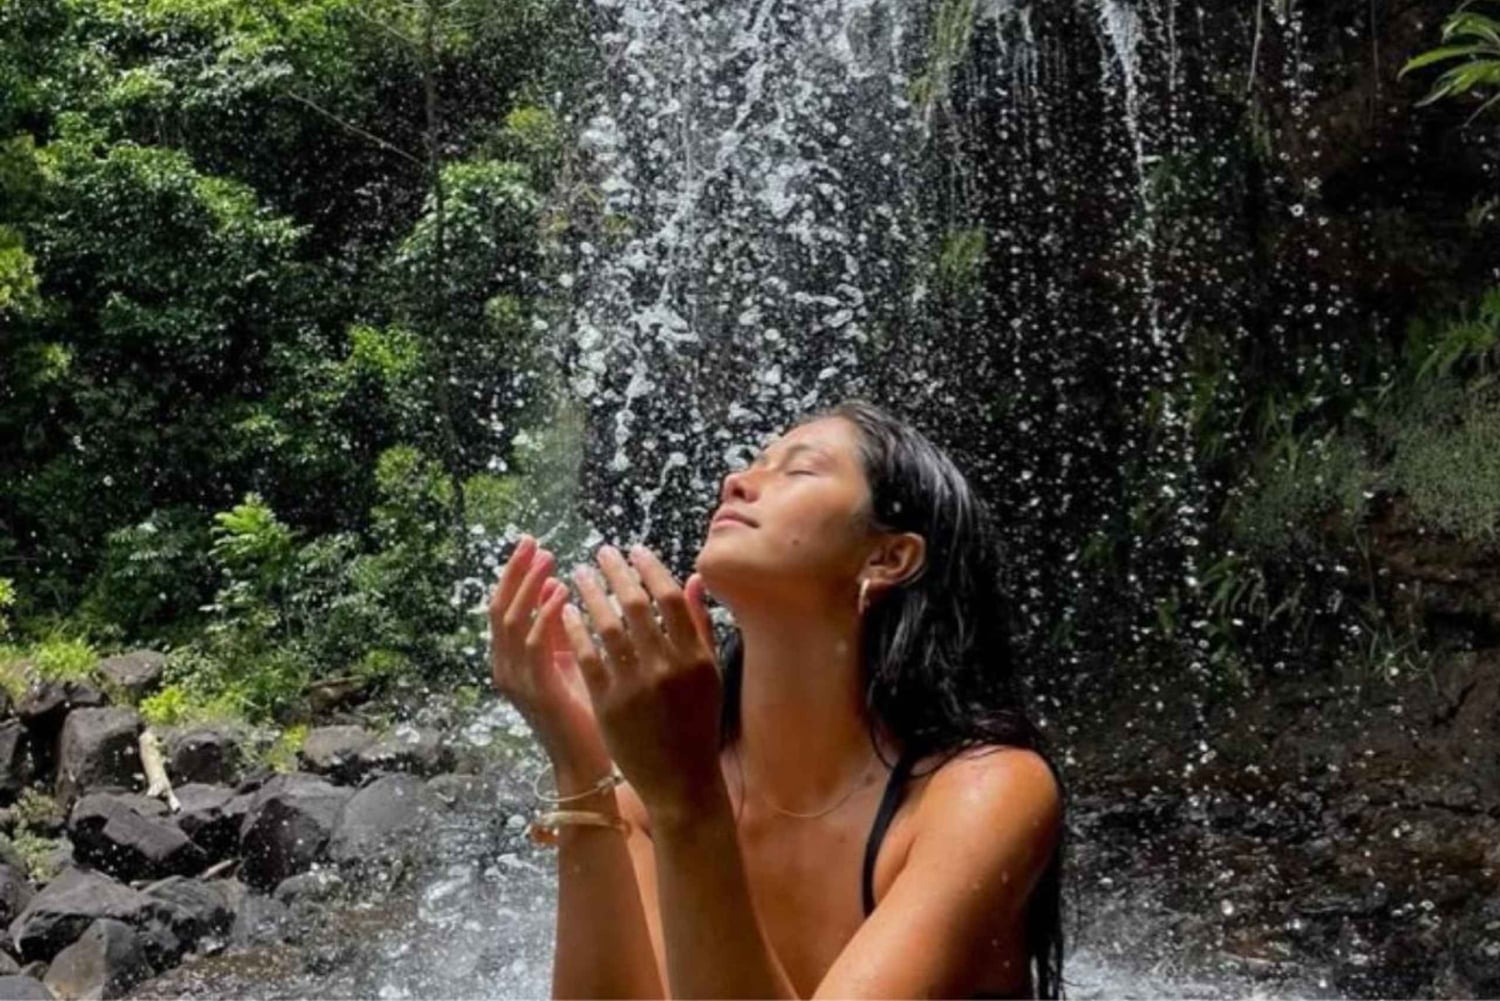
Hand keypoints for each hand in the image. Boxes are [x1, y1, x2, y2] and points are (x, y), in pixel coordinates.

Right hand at [488, 534, 609, 774]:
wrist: (588, 764)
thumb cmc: (586, 712)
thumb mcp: (570, 661)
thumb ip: (561, 628)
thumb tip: (559, 583)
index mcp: (512, 660)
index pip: (503, 607)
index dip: (515, 574)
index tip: (533, 544)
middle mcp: (505, 669)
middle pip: (499, 608)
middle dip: (516, 572)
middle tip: (533, 542)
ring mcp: (516, 681)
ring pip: (511, 621)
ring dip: (529, 586)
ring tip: (549, 558)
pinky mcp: (536, 691)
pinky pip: (533, 645)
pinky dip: (545, 614)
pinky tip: (562, 593)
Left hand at [560, 544, 724, 816]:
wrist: (681, 781)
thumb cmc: (697, 724)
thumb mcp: (708, 675)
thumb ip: (701, 626)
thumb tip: (693, 578)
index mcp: (695, 657)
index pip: (670, 598)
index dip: (650, 569)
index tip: (633, 551)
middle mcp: (667, 668)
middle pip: (637, 606)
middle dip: (615, 573)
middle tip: (600, 553)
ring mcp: (636, 686)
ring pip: (608, 627)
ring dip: (591, 594)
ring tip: (577, 575)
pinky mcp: (609, 704)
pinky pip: (587, 657)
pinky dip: (576, 630)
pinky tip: (567, 612)